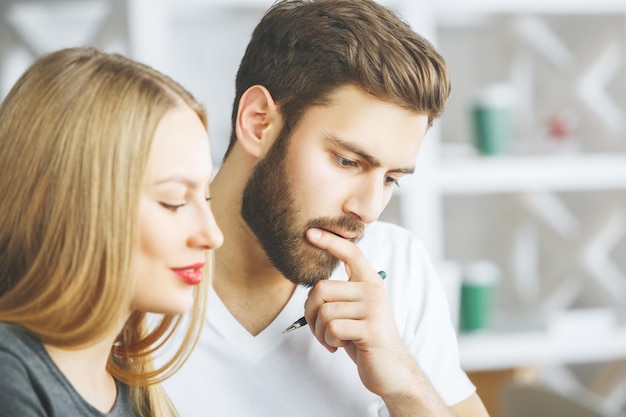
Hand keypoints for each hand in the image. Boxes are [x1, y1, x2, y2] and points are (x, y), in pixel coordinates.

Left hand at [304, 228, 416, 396]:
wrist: (391, 370)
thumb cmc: (365, 340)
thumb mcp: (353, 312)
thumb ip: (340, 296)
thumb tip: (313, 290)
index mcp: (369, 283)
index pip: (351, 253)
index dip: (330, 241)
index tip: (310, 232)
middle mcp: (373, 291)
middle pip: (321, 289)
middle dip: (310, 314)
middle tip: (320, 330)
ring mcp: (374, 308)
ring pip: (324, 311)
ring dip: (320, 332)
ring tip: (334, 340)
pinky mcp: (371, 328)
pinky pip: (332, 328)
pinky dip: (328, 341)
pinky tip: (340, 346)